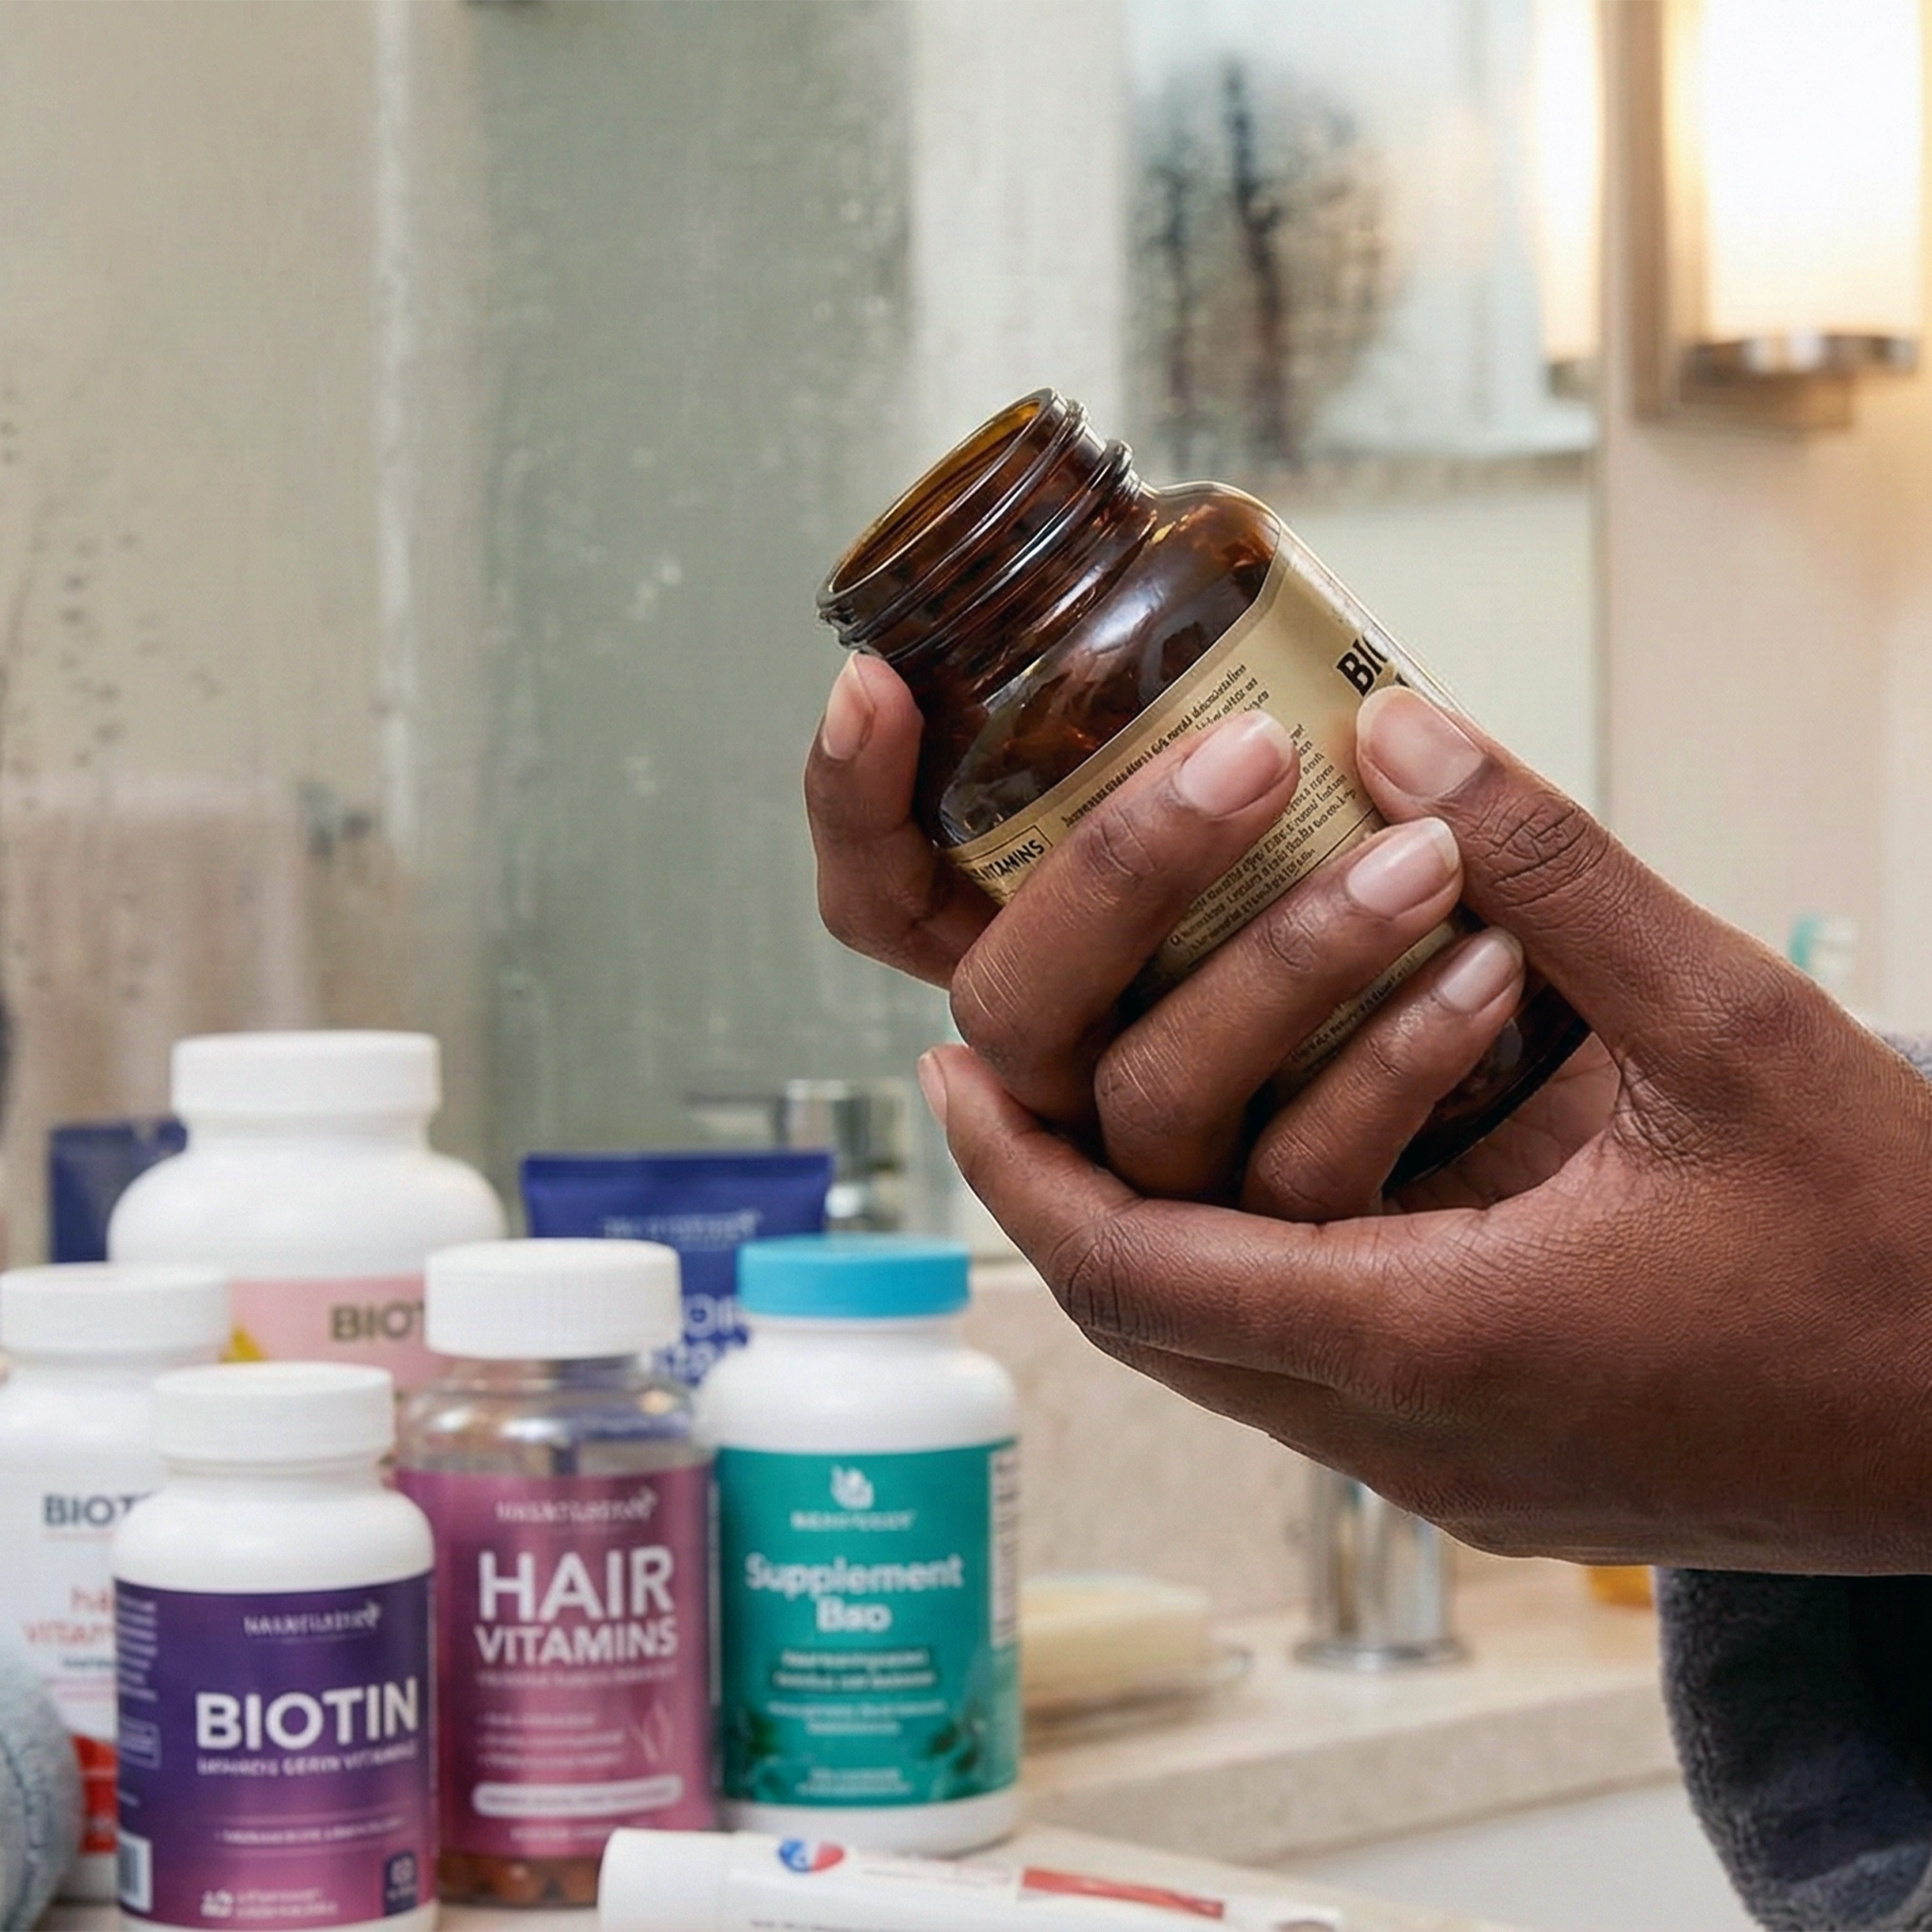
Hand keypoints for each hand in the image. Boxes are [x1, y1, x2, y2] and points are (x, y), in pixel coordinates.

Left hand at [916, 688, 1931, 1571]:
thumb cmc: (1904, 1254)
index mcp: (1439, 1334)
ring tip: (1102, 1102)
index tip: (939, 1072)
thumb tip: (1400, 729)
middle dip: (1049, 1192)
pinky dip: (1251, 1267)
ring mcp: (1446, 1472)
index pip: (1136, 1269)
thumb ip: (1555, 872)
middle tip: (987, 1069)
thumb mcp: (1735, 1033)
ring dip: (1148, 1231)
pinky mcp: (1488, 1470)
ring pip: (1220, 1354)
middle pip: (1147, 1322)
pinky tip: (1269, 1171)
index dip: (1014, 1170)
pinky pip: (1306, 1374)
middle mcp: (1412, 1432)